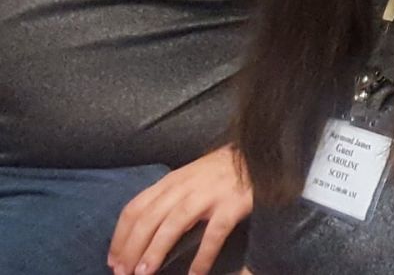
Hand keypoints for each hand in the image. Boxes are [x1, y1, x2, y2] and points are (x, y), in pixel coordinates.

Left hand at [108, 145, 251, 274]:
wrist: (261, 151)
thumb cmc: (223, 168)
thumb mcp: (190, 175)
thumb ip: (170, 195)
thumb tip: (146, 226)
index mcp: (171, 180)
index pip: (135, 208)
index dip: (120, 236)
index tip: (113, 259)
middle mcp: (184, 187)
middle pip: (148, 220)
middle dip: (131, 249)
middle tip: (123, 273)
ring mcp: (208, 195)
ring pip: (172, 225)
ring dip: (154, 252)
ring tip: (143, 274)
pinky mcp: (232, 205)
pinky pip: (213, 235)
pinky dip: (202, 257)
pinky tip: (195, 274)